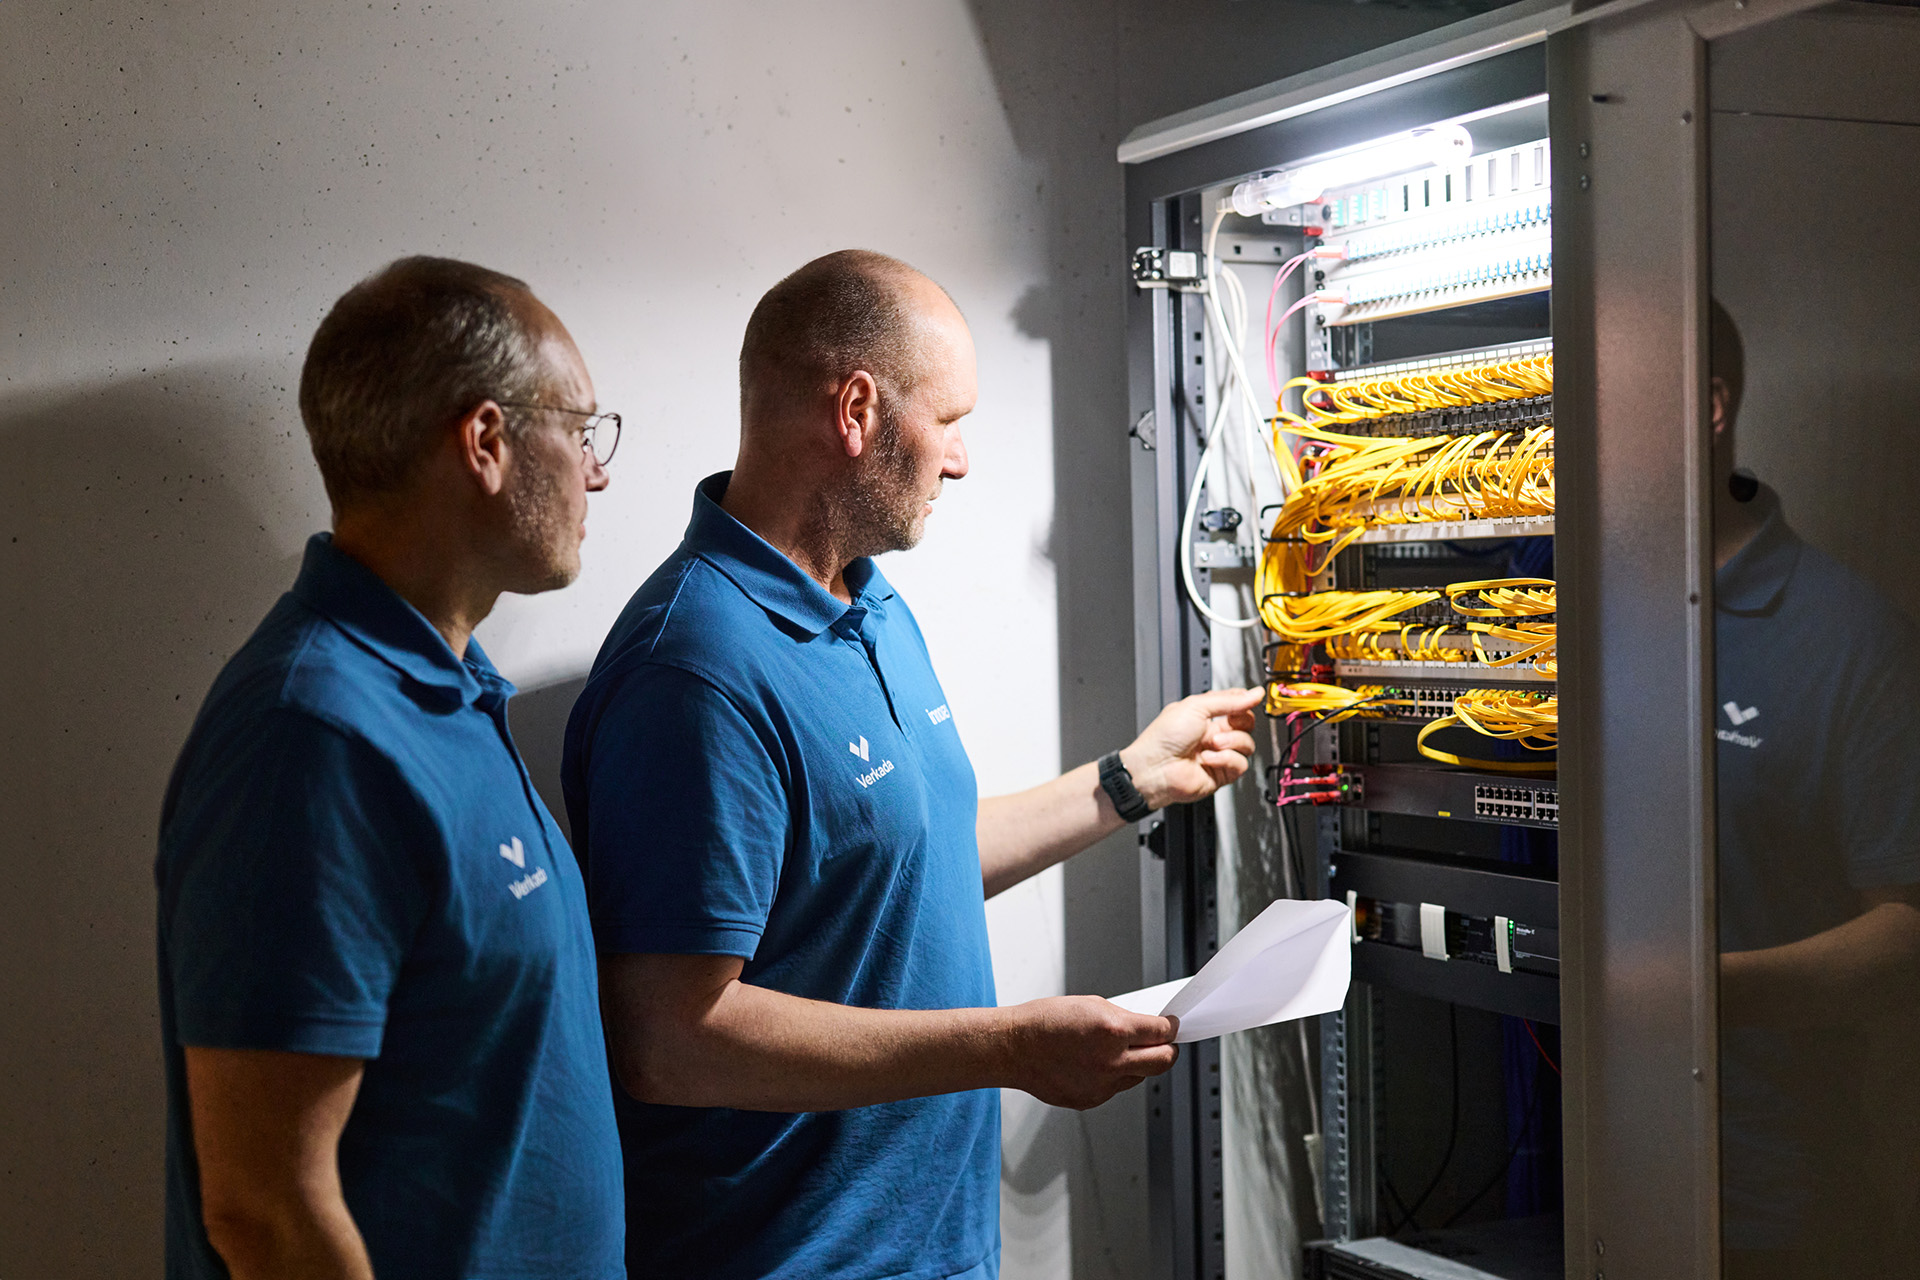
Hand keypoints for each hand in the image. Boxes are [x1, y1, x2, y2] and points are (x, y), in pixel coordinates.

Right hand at [1004, 996, 1178, 1109]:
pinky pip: (1116, 1088)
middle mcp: (1111, 1062)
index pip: (1161, 1032)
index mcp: (1113, 1031)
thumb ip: (1122, 1019)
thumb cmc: (1044, 1022)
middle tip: (1166, 1043)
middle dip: (1169, 1050)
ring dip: (1139, 1064)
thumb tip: (1143, 1028)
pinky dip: (1114, 1076)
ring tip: (1121, 1051)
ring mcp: (1102, 1086)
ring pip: (1139, 1077)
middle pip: (1162, 1062)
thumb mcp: (1090, 1005)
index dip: (1170, 1027)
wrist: (1013, 1048)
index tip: (1171, 1025)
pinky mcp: (1091, 1100)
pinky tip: (1096, 1063)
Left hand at [1121, 687, 1261, 809]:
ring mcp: (1218, 755)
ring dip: (1232, 742)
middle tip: (1231, 722)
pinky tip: (1208, 759)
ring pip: (1247, 745)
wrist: (1154, 768)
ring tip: (1213, 744)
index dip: (1244, 703)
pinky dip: (1226, 760)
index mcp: (1205, 716)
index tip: (1250, 699)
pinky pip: (1240, 764)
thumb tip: (1254, 693)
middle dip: (1242, 722)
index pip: (1236, 706)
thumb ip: (1228, 700)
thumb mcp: (1196, 706)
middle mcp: (1213, 735)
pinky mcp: (1222, 774)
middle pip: (1246, 725)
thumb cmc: (1164, 737)